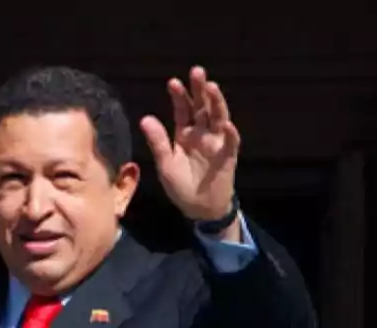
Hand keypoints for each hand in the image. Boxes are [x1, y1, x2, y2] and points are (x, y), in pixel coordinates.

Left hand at [139, 65, 240, 228]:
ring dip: (216, 103)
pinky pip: (231, 143)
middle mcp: (202, 133)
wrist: (199, 208)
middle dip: (200, 89)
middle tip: (196, 71)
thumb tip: (145, 118)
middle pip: (202, 107)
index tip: (173, 82)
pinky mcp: (228, 156)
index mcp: (185, 134)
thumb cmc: (181, 186)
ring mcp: (217, 142)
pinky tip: (227, 125)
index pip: (183, 109)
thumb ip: (158, 142)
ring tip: (212, 87)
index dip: (179, 96)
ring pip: (219, 118)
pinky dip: (230, 134)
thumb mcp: (165, 164)